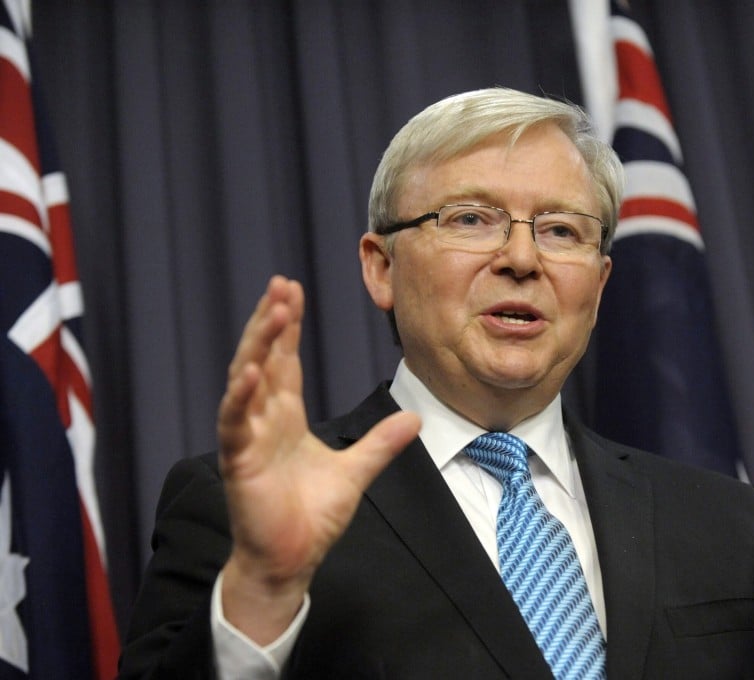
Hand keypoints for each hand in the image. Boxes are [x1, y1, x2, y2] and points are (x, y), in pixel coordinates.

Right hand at [216, 276, 420, 643]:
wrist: (291, 559)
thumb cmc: (312, 516)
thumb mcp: (356, 471)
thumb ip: (380, 443)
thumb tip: (415, 419)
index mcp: (286, 418)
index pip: (285, 361)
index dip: (288, 326)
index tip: (292, 289)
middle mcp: (264, 420)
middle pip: (264, 358)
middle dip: (272, 321)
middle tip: (281, 283)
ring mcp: (249, 438)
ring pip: (247, 380)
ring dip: (257, 345)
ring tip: (273, 311)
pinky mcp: (239, 461)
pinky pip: (235, 423)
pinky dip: (240, 397)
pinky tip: (250, 370)